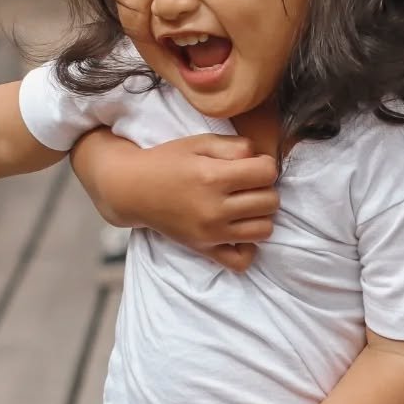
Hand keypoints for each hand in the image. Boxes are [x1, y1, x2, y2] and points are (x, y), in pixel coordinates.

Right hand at [98, 134, 278, 273]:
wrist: (133, 189)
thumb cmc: (167, 162)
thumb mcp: (200, 142)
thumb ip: (235, 146)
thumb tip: (260, 158)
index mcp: (213, 177)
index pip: (267, 173)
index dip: (265, 165)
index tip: (253, 164)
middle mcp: (214, 209)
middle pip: (270, 202)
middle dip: (265, 188)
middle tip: (248, 184)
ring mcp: (210, 233)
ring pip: (264, 230)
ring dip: (261, 215)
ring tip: (245, 205)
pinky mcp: (204, 249)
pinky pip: (242, 261)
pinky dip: (248, 248)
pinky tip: (239, 231)